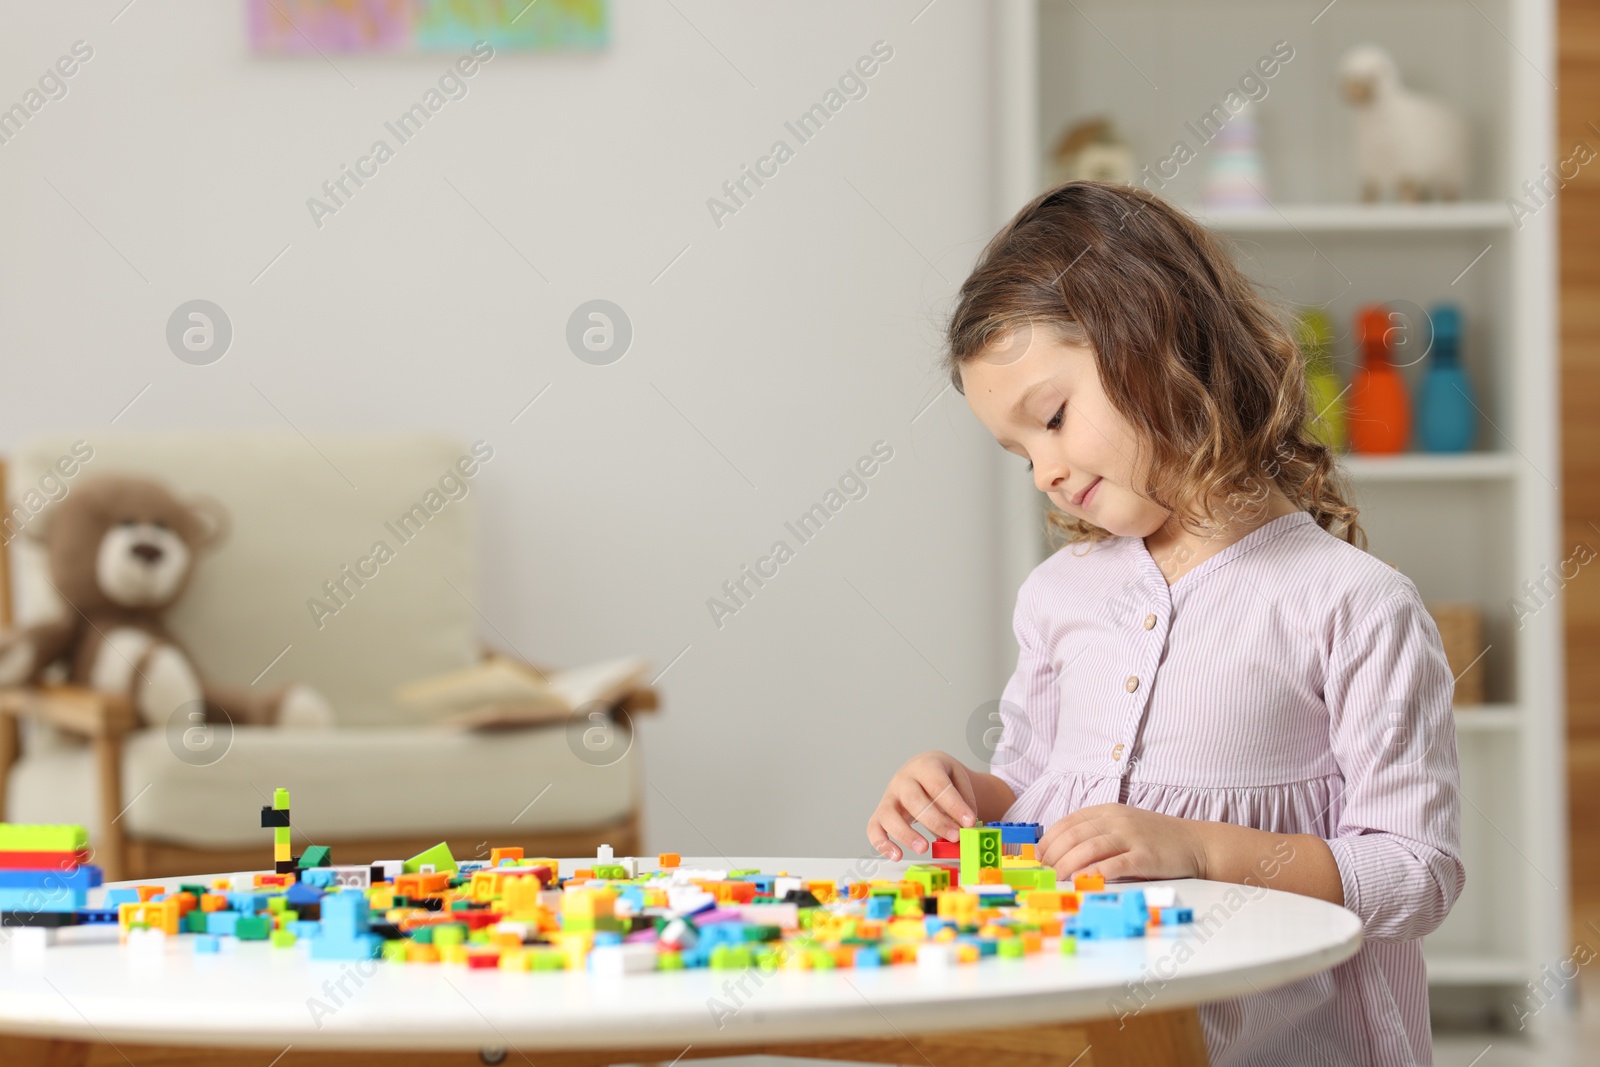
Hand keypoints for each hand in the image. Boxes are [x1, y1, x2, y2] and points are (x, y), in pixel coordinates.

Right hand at [867, 751, 979, 860]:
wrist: (922, 770)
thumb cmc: (941, 777)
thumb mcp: (958, 778)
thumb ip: (964, 800)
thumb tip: (966, 826)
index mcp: (925, 766)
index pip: (938, 785)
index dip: (954, 805)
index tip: (970, 822)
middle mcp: (902, 780)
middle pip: (914, 800)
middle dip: (935, 821)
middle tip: (954, 836)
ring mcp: (888, 796)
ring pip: (888, 814)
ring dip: (906, 834)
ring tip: (924, 848)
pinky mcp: (880, 813)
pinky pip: (873, 828)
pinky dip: (882, 843)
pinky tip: (897, 855)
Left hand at [1037, 803, 1207, 882]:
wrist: (1195, 843)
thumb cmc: (1155, 839)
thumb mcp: (1123, 826)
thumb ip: (1097, 834)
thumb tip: (1062, 852)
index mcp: (1108, 811)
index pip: (1069, 822)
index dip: (1049, 839)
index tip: (1038, 856)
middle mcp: (1117, 820)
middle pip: (1075, 835)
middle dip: (1054, 854)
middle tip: (1043, 871)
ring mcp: (1132, 836)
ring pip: (1090, 848)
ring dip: (1068, 864)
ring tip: (1056, 878)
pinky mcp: (1145, 856)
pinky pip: (1115, 863)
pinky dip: (1095, 872)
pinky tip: (1082, 880)